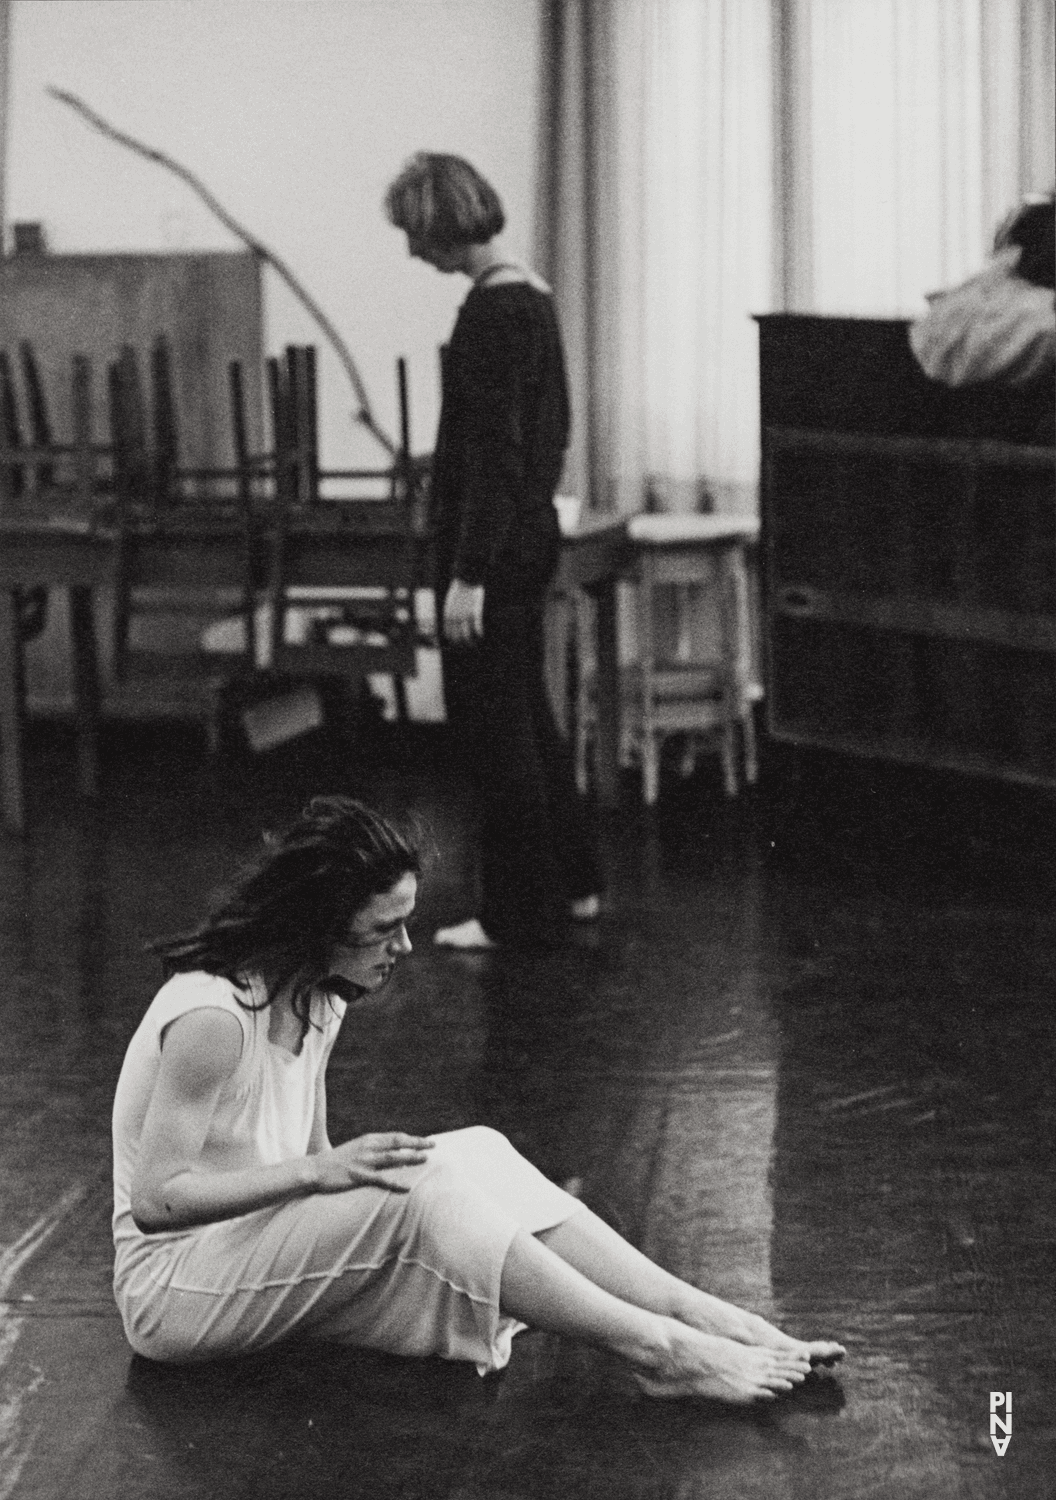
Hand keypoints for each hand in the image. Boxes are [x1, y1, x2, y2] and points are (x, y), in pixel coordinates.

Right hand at [310, 1133, 434, 1193]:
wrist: (316, 1169)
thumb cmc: (338, 1161)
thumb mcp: (357, 1149)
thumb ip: (375, 1151)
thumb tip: (396, 1159)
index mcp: (368, 1139)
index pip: (396, 1136)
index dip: (412, 1138)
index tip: (426, 1141)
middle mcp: (368, 1147)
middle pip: (398, 1143)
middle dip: (417, 1143)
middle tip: (433, 1145)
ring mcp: (364, 1161)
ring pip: (393, 1158)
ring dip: (410, 1158)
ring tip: (425, 1159)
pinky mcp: (359, 1176)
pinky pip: (381, 1179)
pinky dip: (396, 1182)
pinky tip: (407, 1187)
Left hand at [443, 579, 484, 644]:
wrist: (466, 579)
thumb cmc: (460, 591)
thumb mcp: (451, 603)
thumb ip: (451, 615)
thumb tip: (453, 625)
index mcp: (447, 616)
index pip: (449, 635)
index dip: (454, 641)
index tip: (460, 644)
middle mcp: (455, 618)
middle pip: (458, 638)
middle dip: (464, 644)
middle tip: (470, 645)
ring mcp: (465, 616)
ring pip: (467, 636)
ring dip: (472, 642)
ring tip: (476, 643)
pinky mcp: (474, 612)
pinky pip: (477, 627)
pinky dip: (480, 633)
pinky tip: (482, 634)